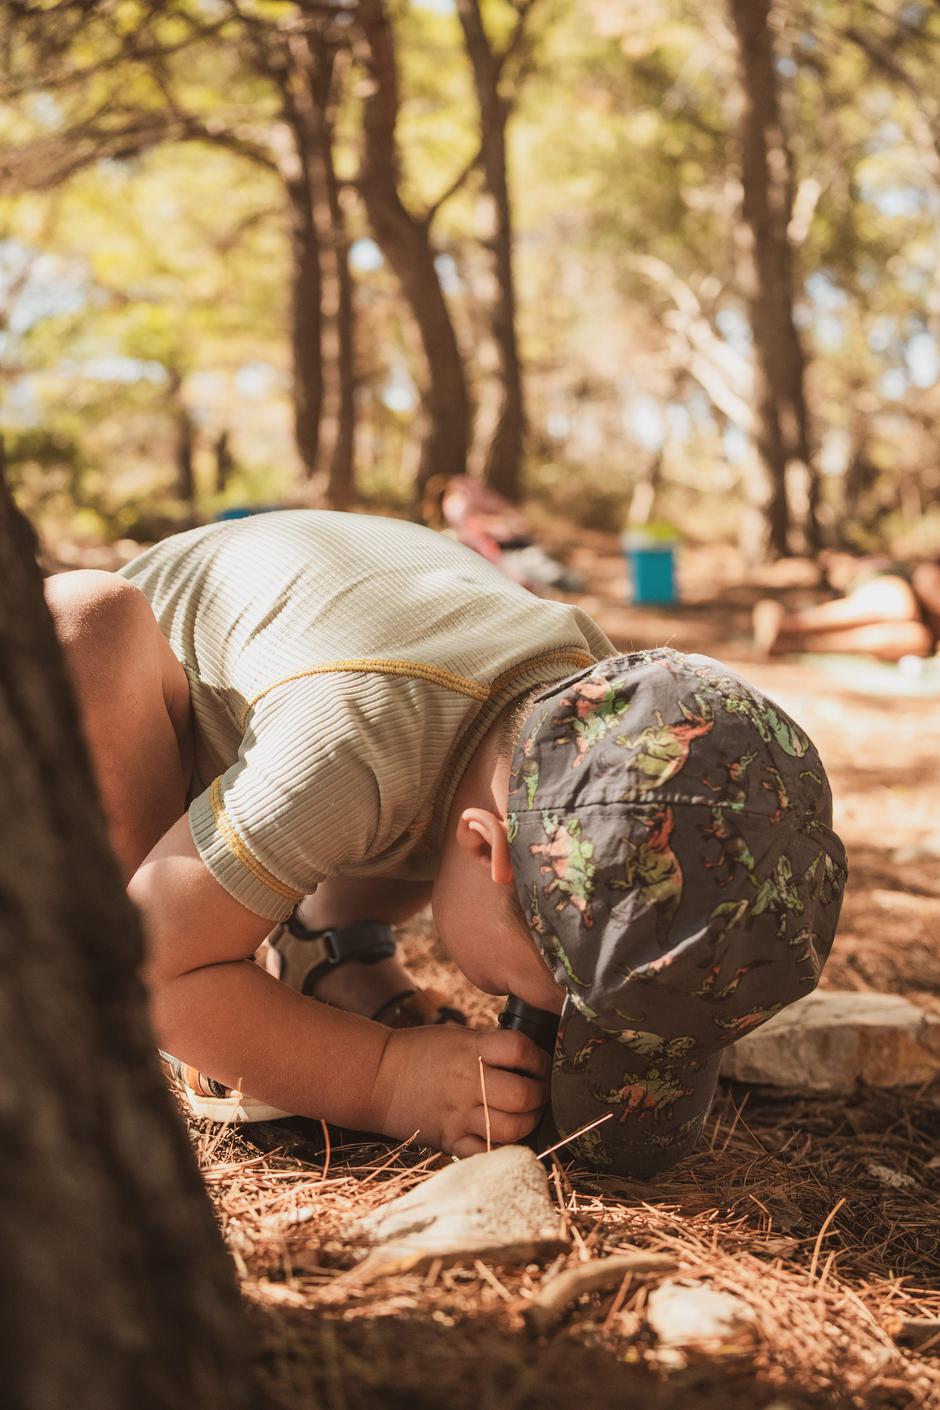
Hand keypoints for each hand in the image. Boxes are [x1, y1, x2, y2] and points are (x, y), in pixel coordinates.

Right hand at [370, 1024, 550, 1157]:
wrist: (377, 1076)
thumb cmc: (420, 1051)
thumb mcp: (458, 1036)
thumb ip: (491, 1047)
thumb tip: (531, 1059)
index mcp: (471, 1049)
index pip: (521, 1050)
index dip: (541, 1059)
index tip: (544, 1065)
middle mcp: (468, 1082)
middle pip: (523, 1095)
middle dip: (541, 1096)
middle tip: (541, 1094)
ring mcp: (459, 1114)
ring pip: (512, 1128)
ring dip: (528, 1123)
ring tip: (527, 1116)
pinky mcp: (449, 1139)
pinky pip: (487, 1152)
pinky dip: (502, 1147)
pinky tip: (505, 1137)